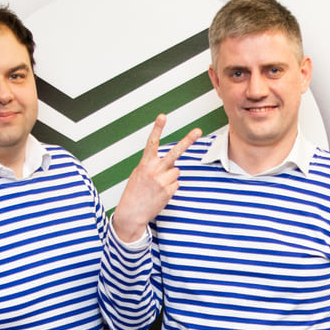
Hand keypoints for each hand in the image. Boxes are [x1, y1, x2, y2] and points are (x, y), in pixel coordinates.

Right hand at [111, 114, 200, 241]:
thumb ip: (153, 165)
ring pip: (176, 171)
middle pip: (174, 153)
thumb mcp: (139, 174)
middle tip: (198, 131)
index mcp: (145, 164)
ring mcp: (163, 181)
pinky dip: (170, 187)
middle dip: (187, 141)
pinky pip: (176, 184)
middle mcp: (155, 171)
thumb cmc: (134, 192)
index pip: (152, 142)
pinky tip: (160, 193)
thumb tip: (173, 164)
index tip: (163, 116)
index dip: (157, 129)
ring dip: (170, 176)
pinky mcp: (169, 191)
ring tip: (157, 185)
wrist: (131, 213)